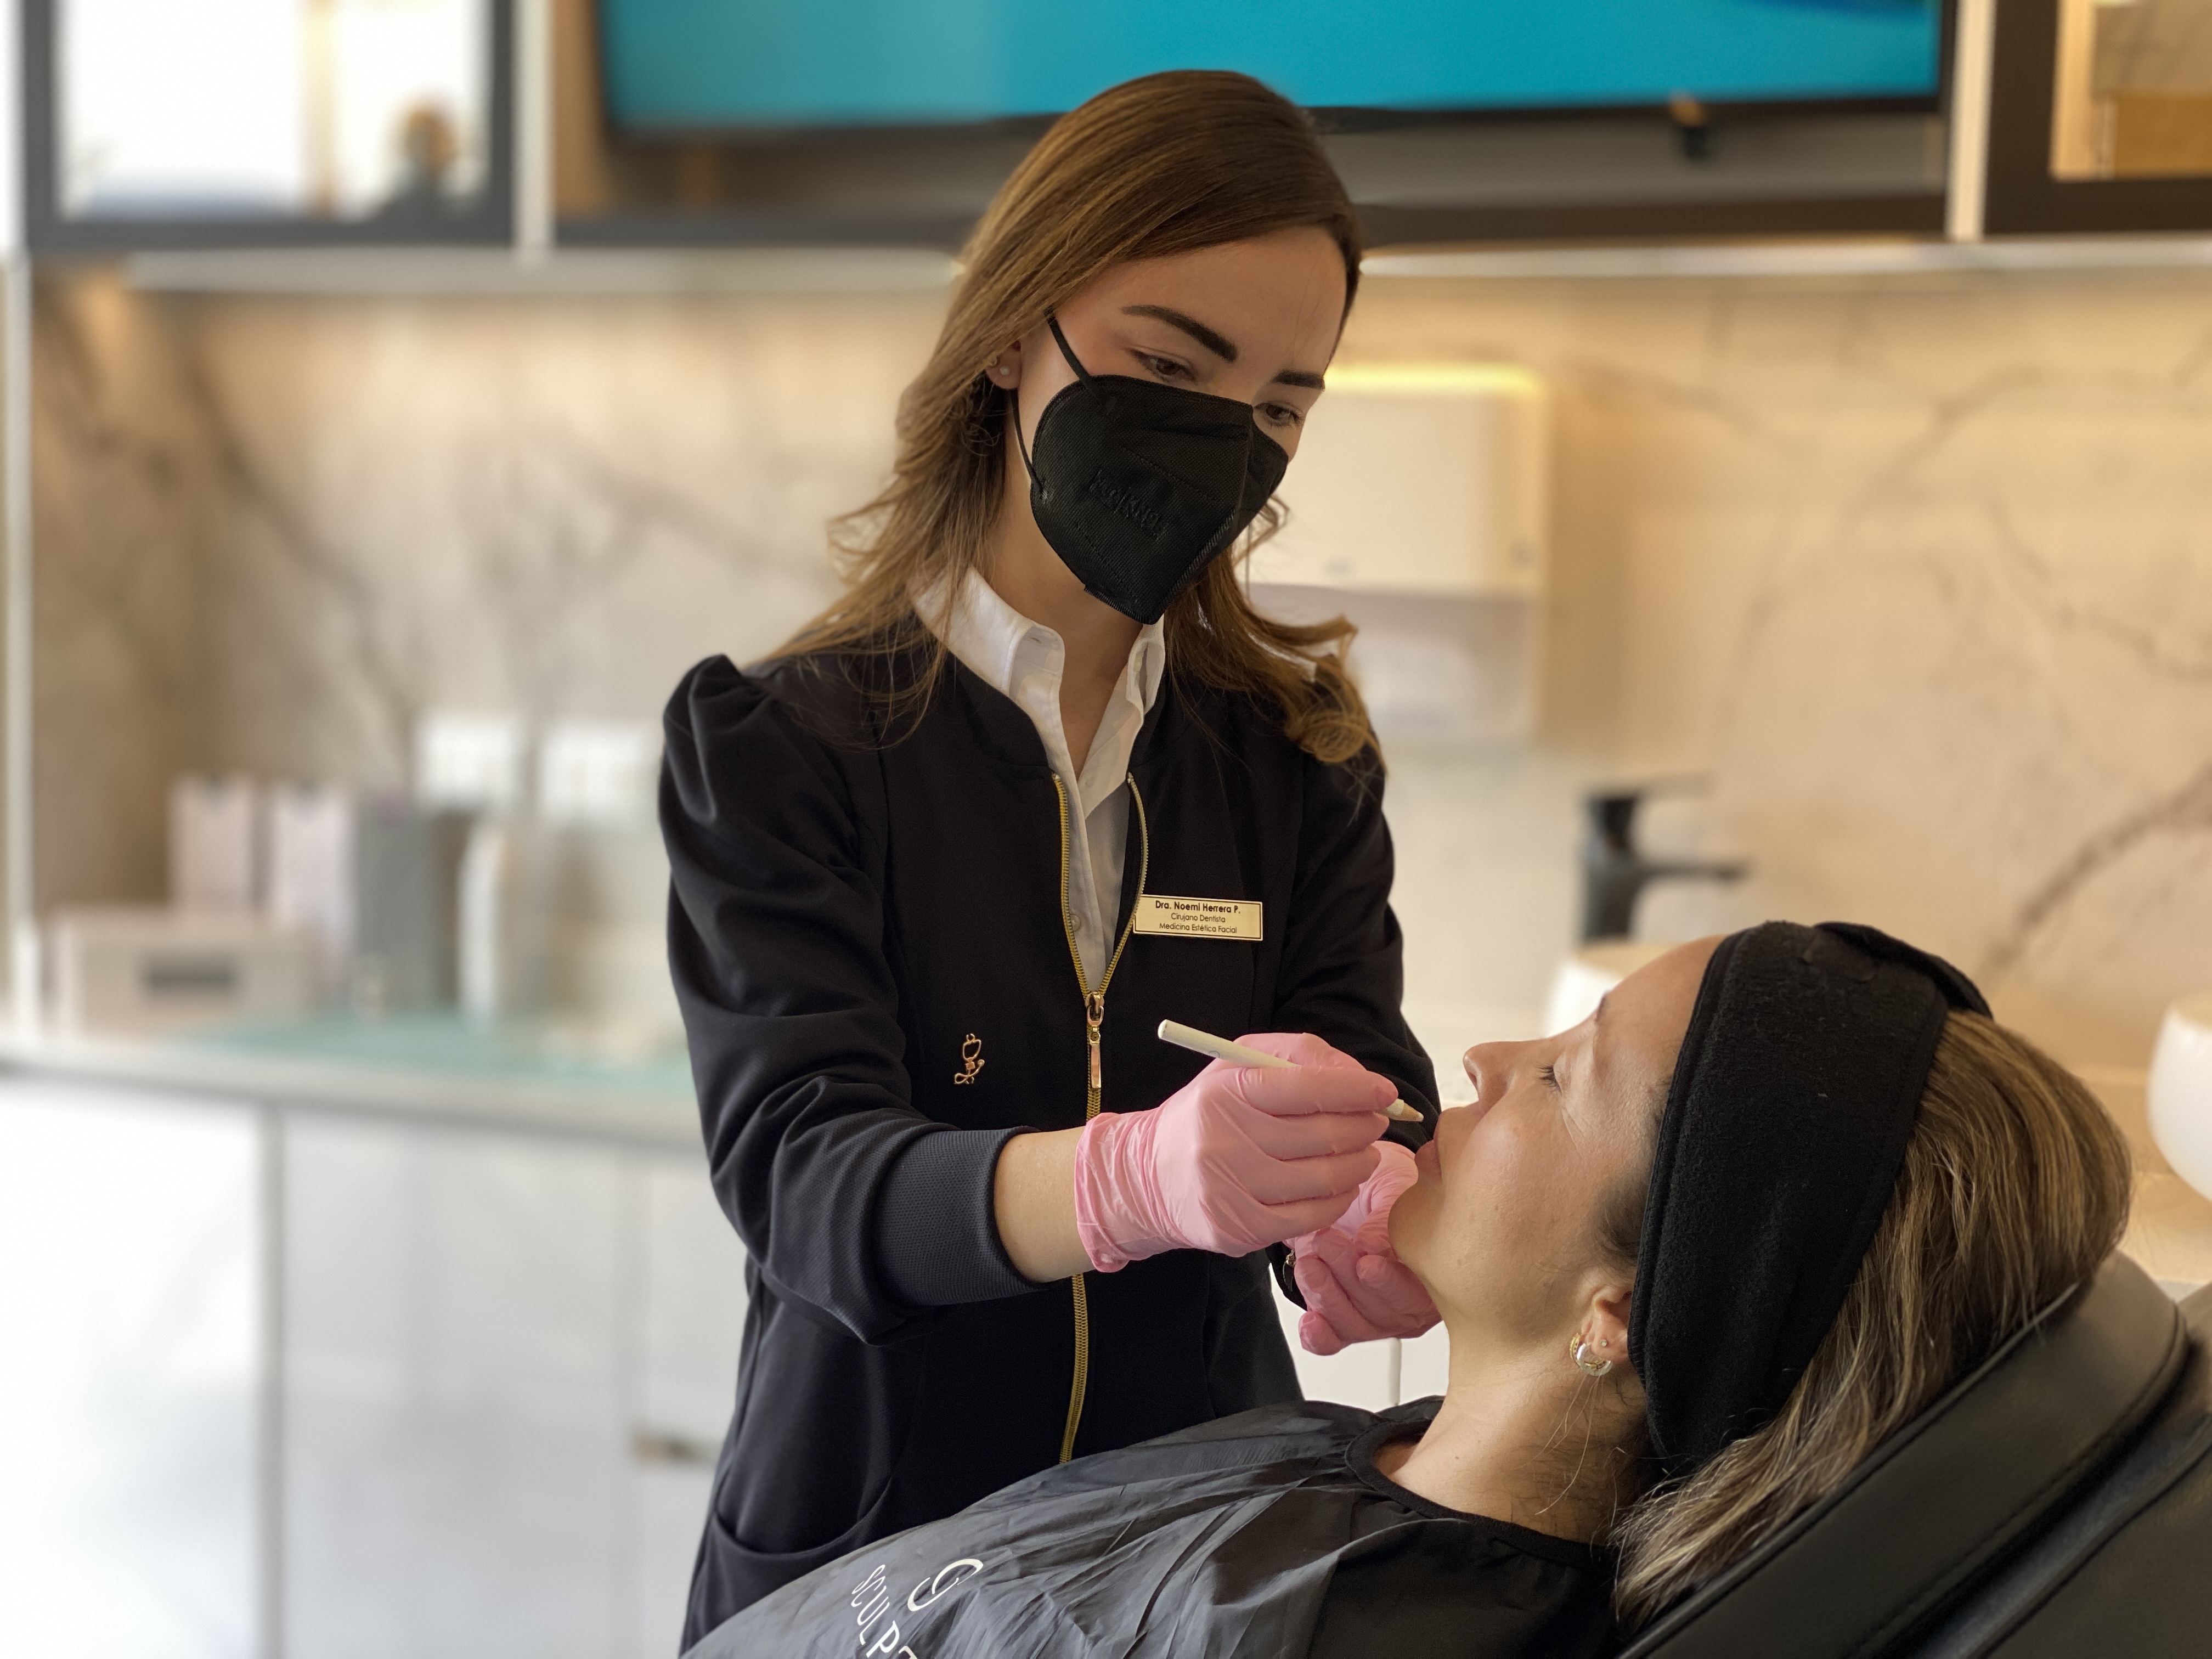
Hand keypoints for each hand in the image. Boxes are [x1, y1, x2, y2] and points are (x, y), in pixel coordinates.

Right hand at [1072, 1031, 1393, 1271]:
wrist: (1150, 1176)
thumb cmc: (1208, 1115)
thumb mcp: (1239, 1067)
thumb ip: (1298, 1057)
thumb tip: (1359, 1076)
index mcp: (1226, 1091)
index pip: (1305, 1087)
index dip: (1356, 1089)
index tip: (1385, 1091)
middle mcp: (1225, 1139)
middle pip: (1322, 1134)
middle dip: (1364, 1127)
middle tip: (1376, 1122)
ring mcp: (1231, 1189)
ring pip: (1323, 1178)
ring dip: (1359, 1164)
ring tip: (1364, 1153)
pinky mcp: (1239, 1228)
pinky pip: (1310, 1216)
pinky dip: (1338, 1200)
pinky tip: (1342, 1185)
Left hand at [1289, 1141, 1439, 1354]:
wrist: (1353, 1184)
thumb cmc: (1388, 1184)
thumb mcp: (1395, 1185)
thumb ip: (1388, 1217)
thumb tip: (1374, 1248)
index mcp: (1436, 1270)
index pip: (1420, 1290)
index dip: (1391, 1282)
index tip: (1366, 1264)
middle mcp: (1410, 1300)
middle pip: (1385, 1311)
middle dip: (1350, 1280)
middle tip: (1327, 1242)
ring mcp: (1377, 1313)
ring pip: (1356, 1324)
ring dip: (1328, 1296)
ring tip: (1309, 1262)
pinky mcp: (1344, 1319)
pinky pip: (1335, 1341)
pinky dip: (1320, 1336)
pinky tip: (1309, 1322)